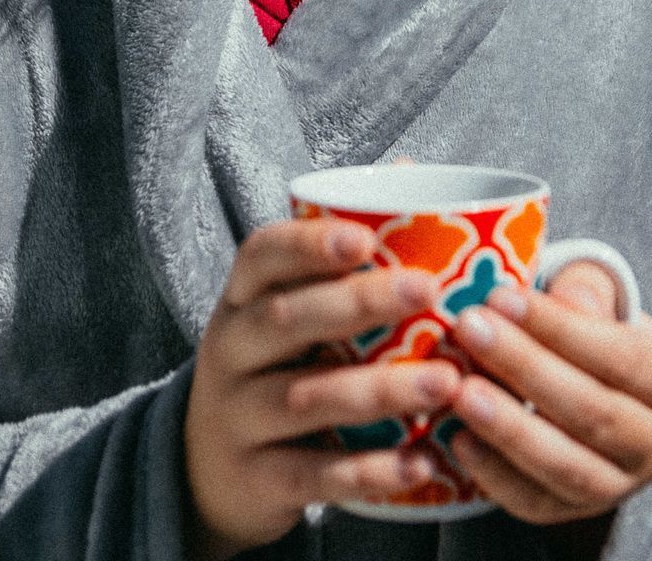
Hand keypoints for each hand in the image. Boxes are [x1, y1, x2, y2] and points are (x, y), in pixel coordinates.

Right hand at [183, 217, 461, 558]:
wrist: (206, 470)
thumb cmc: (276, 363)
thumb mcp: (288, 307)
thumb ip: (340, 253)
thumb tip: (407, 171)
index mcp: (242, 298)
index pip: (259, 256)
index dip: (308, 244)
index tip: (366, 238)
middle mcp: (230, 350)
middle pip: (285, 319)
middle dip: (357, 303)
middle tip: (428, 292)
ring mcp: (237, 417)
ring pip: (303, 398)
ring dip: (378, 390)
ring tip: (446, 381)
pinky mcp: (255, 479)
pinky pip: (312, 475)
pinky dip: (368, 471)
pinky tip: (421, 462)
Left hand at [446, 261, 651, 525]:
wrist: (601, 392)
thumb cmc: (592, 331)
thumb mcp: (600, 298)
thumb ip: (586, 292)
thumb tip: (572, 302)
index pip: (617, 355)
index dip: (557, 328)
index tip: (500, 297)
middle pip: (590, 410)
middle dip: (524, 367)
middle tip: (468, 328)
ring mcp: (620, 485)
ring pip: (567, 467)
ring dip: (510, 429)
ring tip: (460, 391)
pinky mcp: (576, 511)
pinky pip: (537, 503)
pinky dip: (496, 474)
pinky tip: (459, 439)